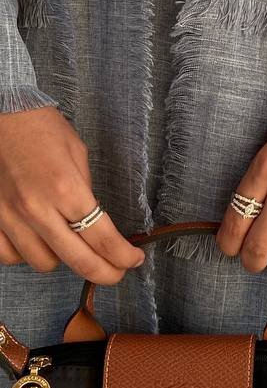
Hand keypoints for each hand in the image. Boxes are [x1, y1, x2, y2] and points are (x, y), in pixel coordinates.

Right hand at [0, 105, 144, 282]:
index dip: (123, 256)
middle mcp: (37, 208)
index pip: (103, 238)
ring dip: (62, 259)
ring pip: (44, 263)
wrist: (1, 114)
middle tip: (116, 272)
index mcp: (66, 188)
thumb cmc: (40, 128)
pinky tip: (36, 240)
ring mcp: (10, 218)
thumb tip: (95, 222)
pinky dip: (26, 254)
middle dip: (105, 273)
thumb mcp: (77, 154)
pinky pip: (11, 256)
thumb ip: (86, 192)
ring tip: (70, 244)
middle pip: (80, 261)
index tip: (133, 260)